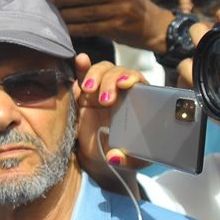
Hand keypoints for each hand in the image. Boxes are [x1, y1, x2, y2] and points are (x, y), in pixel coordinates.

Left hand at [48, 0, 174, 51]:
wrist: (154, 26)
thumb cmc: (133, 6)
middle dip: (64, 0)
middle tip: (49, 2)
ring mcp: (120, 11)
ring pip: (86, 13)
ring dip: (66, 15)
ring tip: (53, 16)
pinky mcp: (117, 27)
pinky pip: (90, 28)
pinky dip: (75, 28)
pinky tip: (65, 28)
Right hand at [72, 53, 148, 177]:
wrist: (102, 156)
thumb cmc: (123, 152)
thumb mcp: (133, 159)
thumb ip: (128, 159)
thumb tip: (114, 157)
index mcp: (138, 100)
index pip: (139, 80)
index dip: (132, 77)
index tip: (126, 85)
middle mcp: (121, 91)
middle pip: (118, 73)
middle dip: (110, 81)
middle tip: (104, 101)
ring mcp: (102, 90)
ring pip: (102, 70)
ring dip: (95, 75)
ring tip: (88, 89)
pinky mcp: (84, 94)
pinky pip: (82, 76)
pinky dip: (81, 67)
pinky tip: (80, 60)